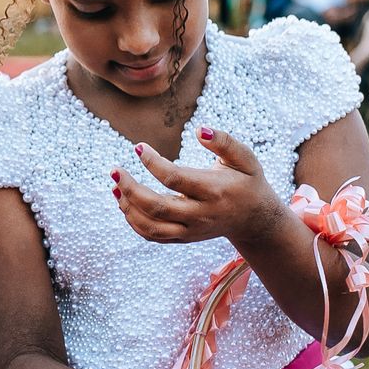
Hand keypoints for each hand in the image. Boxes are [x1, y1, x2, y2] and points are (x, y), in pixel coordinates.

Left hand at [114, 127, 284, 245]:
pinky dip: (133, 222)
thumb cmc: (248, 182)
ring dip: (127, 207)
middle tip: (114, 169)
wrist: (255, 219)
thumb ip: (224, 142)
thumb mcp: (246, 158)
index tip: (137, 147)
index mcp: (214, 191)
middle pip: (157, 207)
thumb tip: (199, 129)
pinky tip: (124, 202)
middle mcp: (201, 214)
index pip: (175, 178)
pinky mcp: (184, 238)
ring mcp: (191, 230)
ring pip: (151, 226)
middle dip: (130, 188)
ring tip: (114, 185)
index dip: (152, 162)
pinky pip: (152, 236)